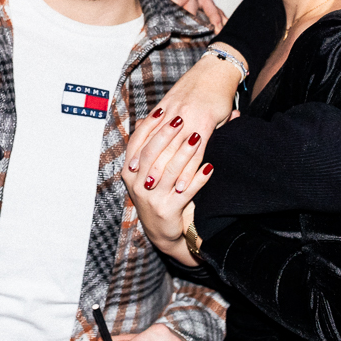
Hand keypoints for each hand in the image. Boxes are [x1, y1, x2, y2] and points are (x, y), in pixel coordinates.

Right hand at [123, 127, 211, 266]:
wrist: (161, 230)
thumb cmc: (156, 193)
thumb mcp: (146, 172)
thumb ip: (151, 146)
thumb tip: (156, 115)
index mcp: (130, 171)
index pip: (137, 143)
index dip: (149, 126)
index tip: (162, 110)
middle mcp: (137, 184)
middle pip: (151, 154)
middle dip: (166, 134)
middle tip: (181, 118)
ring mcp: (152, 198)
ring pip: (169, 171)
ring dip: (184, 153)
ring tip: (197, 137)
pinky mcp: (168, 210)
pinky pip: (186, 191)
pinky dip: (198, 178)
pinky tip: (210, 167)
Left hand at [125, 46, 242, 177]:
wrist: (215, 71)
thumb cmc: (195, 86)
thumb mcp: (174, 99)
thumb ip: (160, 114)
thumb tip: (142, 123)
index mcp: (164, 110)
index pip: (146, 135)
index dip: (137, 152)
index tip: (130, 167)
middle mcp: (173, 116)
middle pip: (157, 147)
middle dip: (148, 168)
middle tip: (141, 185)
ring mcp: (189, 121)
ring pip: (173, 153)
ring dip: (165, 174)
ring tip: (158, 190)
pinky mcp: (205, 125)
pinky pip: (195, 154)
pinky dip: (188, 172)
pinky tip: (182, 185)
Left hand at [145, 0, 226, 31]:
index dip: (176, 6)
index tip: (167, 16)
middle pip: (193, 3)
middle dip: (188, 19)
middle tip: (183, 37)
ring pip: (207, 4)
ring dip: (212, 19)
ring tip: (217, 32)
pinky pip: (209, 5)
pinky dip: (217, 16)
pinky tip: (221, 27)